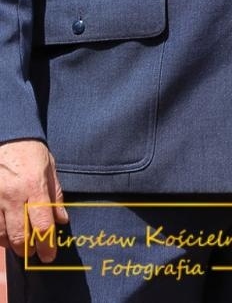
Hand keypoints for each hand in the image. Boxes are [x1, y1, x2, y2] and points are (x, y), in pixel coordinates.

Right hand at [0, 139, 66, 261]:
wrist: (7, 137)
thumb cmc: (31, 152)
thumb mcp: (50, 170)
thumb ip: (55, 196)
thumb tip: (62, 220)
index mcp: (34, 188)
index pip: (42, 224)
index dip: (46, 245)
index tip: (49, 256)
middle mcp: (12, 196)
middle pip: (18, 234)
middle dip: (26, 249)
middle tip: (32, 252)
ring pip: (0, 233)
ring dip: (10, 243)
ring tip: (19, 245)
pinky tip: (4, 233)